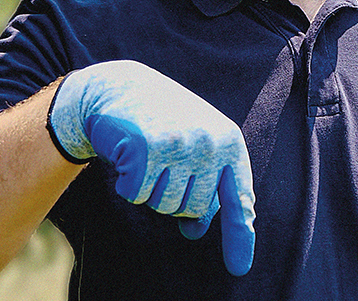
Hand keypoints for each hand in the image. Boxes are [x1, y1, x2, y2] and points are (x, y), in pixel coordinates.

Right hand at [47, 60, 256, 275]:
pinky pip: (136, 196)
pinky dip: (127, 184)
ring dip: (150, 190)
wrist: (117, 88)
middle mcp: (209, 143)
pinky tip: (128, 156)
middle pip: (193, 210)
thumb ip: (203, 185)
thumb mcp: (192, 148)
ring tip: (147, 156)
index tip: (239, 268)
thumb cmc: (161, 121)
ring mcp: (179, 144)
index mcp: (229, 142)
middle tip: (162, 164)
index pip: (239, 198)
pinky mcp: (147, 148)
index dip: (240, 236)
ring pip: (164, 206)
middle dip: (173, 198)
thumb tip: (195, 230)